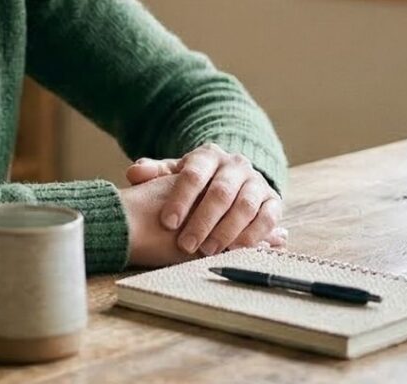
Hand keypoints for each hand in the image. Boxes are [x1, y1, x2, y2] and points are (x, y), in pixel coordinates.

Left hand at [124, 143, 286, 255]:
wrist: (233, 180)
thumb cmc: (197, 182)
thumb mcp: (175, 175)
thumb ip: (154, 173)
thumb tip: (134, 172)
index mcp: (208, 155)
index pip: (193, 174)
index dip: (180, 199)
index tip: (167, 222)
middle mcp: (235, 164)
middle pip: (220, 192)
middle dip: (202, 221)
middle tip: (186, 245)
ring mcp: (256, 181)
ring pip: (244, 206)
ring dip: (226, 231)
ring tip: (207, 251)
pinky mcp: (272, 200)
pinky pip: (267, 218)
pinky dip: (252, 236)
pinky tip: (235, 250)